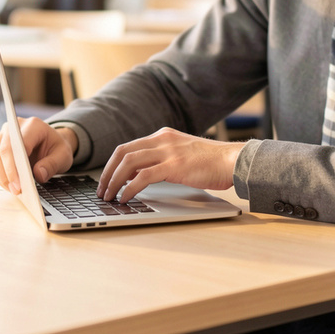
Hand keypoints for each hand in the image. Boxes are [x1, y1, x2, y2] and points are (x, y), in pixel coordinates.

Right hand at [0, 116, 75, 194]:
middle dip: (6, 174)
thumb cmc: (55, 147)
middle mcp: (14, 126)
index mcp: (32, 125)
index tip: (19, 184)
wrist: (50, 142)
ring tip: (12, 190)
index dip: (15, 166)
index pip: (17, 144)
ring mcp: (3, 134)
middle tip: (15, 191)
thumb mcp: (63, 156)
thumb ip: (52, 164)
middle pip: (1, 150)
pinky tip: (7, 184)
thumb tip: (39, 174)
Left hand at [97, 127, 242, 201]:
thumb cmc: (211, 162)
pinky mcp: (174, 165)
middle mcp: (162, 139)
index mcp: (162, 136)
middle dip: (107, 172)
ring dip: (114, 181)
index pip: (128, 147)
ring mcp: (168, 151)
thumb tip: (140, 177)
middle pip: (122, 153)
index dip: (112, 164)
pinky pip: (143, 177)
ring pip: (128, 163)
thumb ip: (162, 159)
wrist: (233, 160)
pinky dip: (130, 188)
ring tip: (108, 196)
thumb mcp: (182, 154)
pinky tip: (125, 198)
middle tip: (101, 190)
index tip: (106, 180)